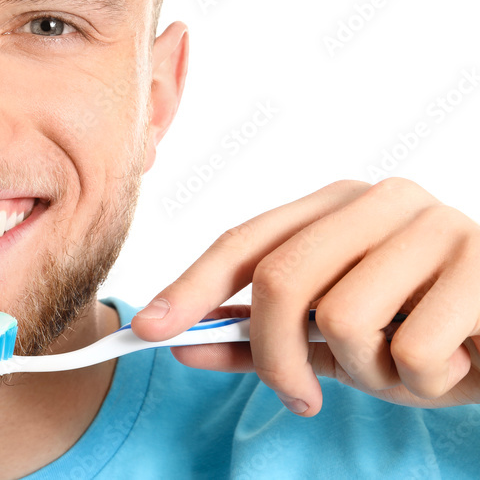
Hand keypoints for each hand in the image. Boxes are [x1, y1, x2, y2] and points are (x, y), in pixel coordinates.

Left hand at [130, 177, 479, 415]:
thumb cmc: (424, 333)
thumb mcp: (333, 340)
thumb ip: (260, 338)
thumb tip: (180, 343)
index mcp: (338, 204)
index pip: (246, 240)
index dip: (192, 286)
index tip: (150, 330)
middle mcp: (383, 200)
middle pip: (281, 278)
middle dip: (273, 354)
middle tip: (298, 397)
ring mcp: (437, 225)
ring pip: (344, 319)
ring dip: (369, 371)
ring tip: (408, 365)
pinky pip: (413, 351)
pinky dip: (425, 382)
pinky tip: (457, 364)